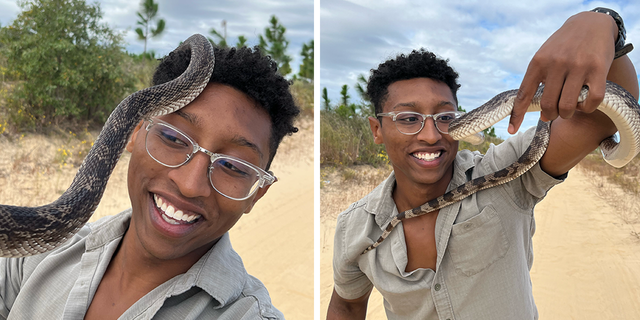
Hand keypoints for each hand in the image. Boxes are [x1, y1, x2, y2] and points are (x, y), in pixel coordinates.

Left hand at [508, 11, 618, 133]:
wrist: (590, 23)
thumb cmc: (562, 46)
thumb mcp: (544, 56)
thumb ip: (538, 80)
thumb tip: (540, 113)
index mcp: (538, 62)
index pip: (524, 95)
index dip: (517, 115)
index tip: (511, 130)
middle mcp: (556, 64)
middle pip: (548, 105)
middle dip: (550, 115)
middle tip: (554, 112)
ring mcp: (578, 66)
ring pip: (568, 106)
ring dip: (567, 113)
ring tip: (569, 107)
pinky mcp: (598, 69)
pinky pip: (592, 100)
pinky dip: (587, 108)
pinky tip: (585, 104)